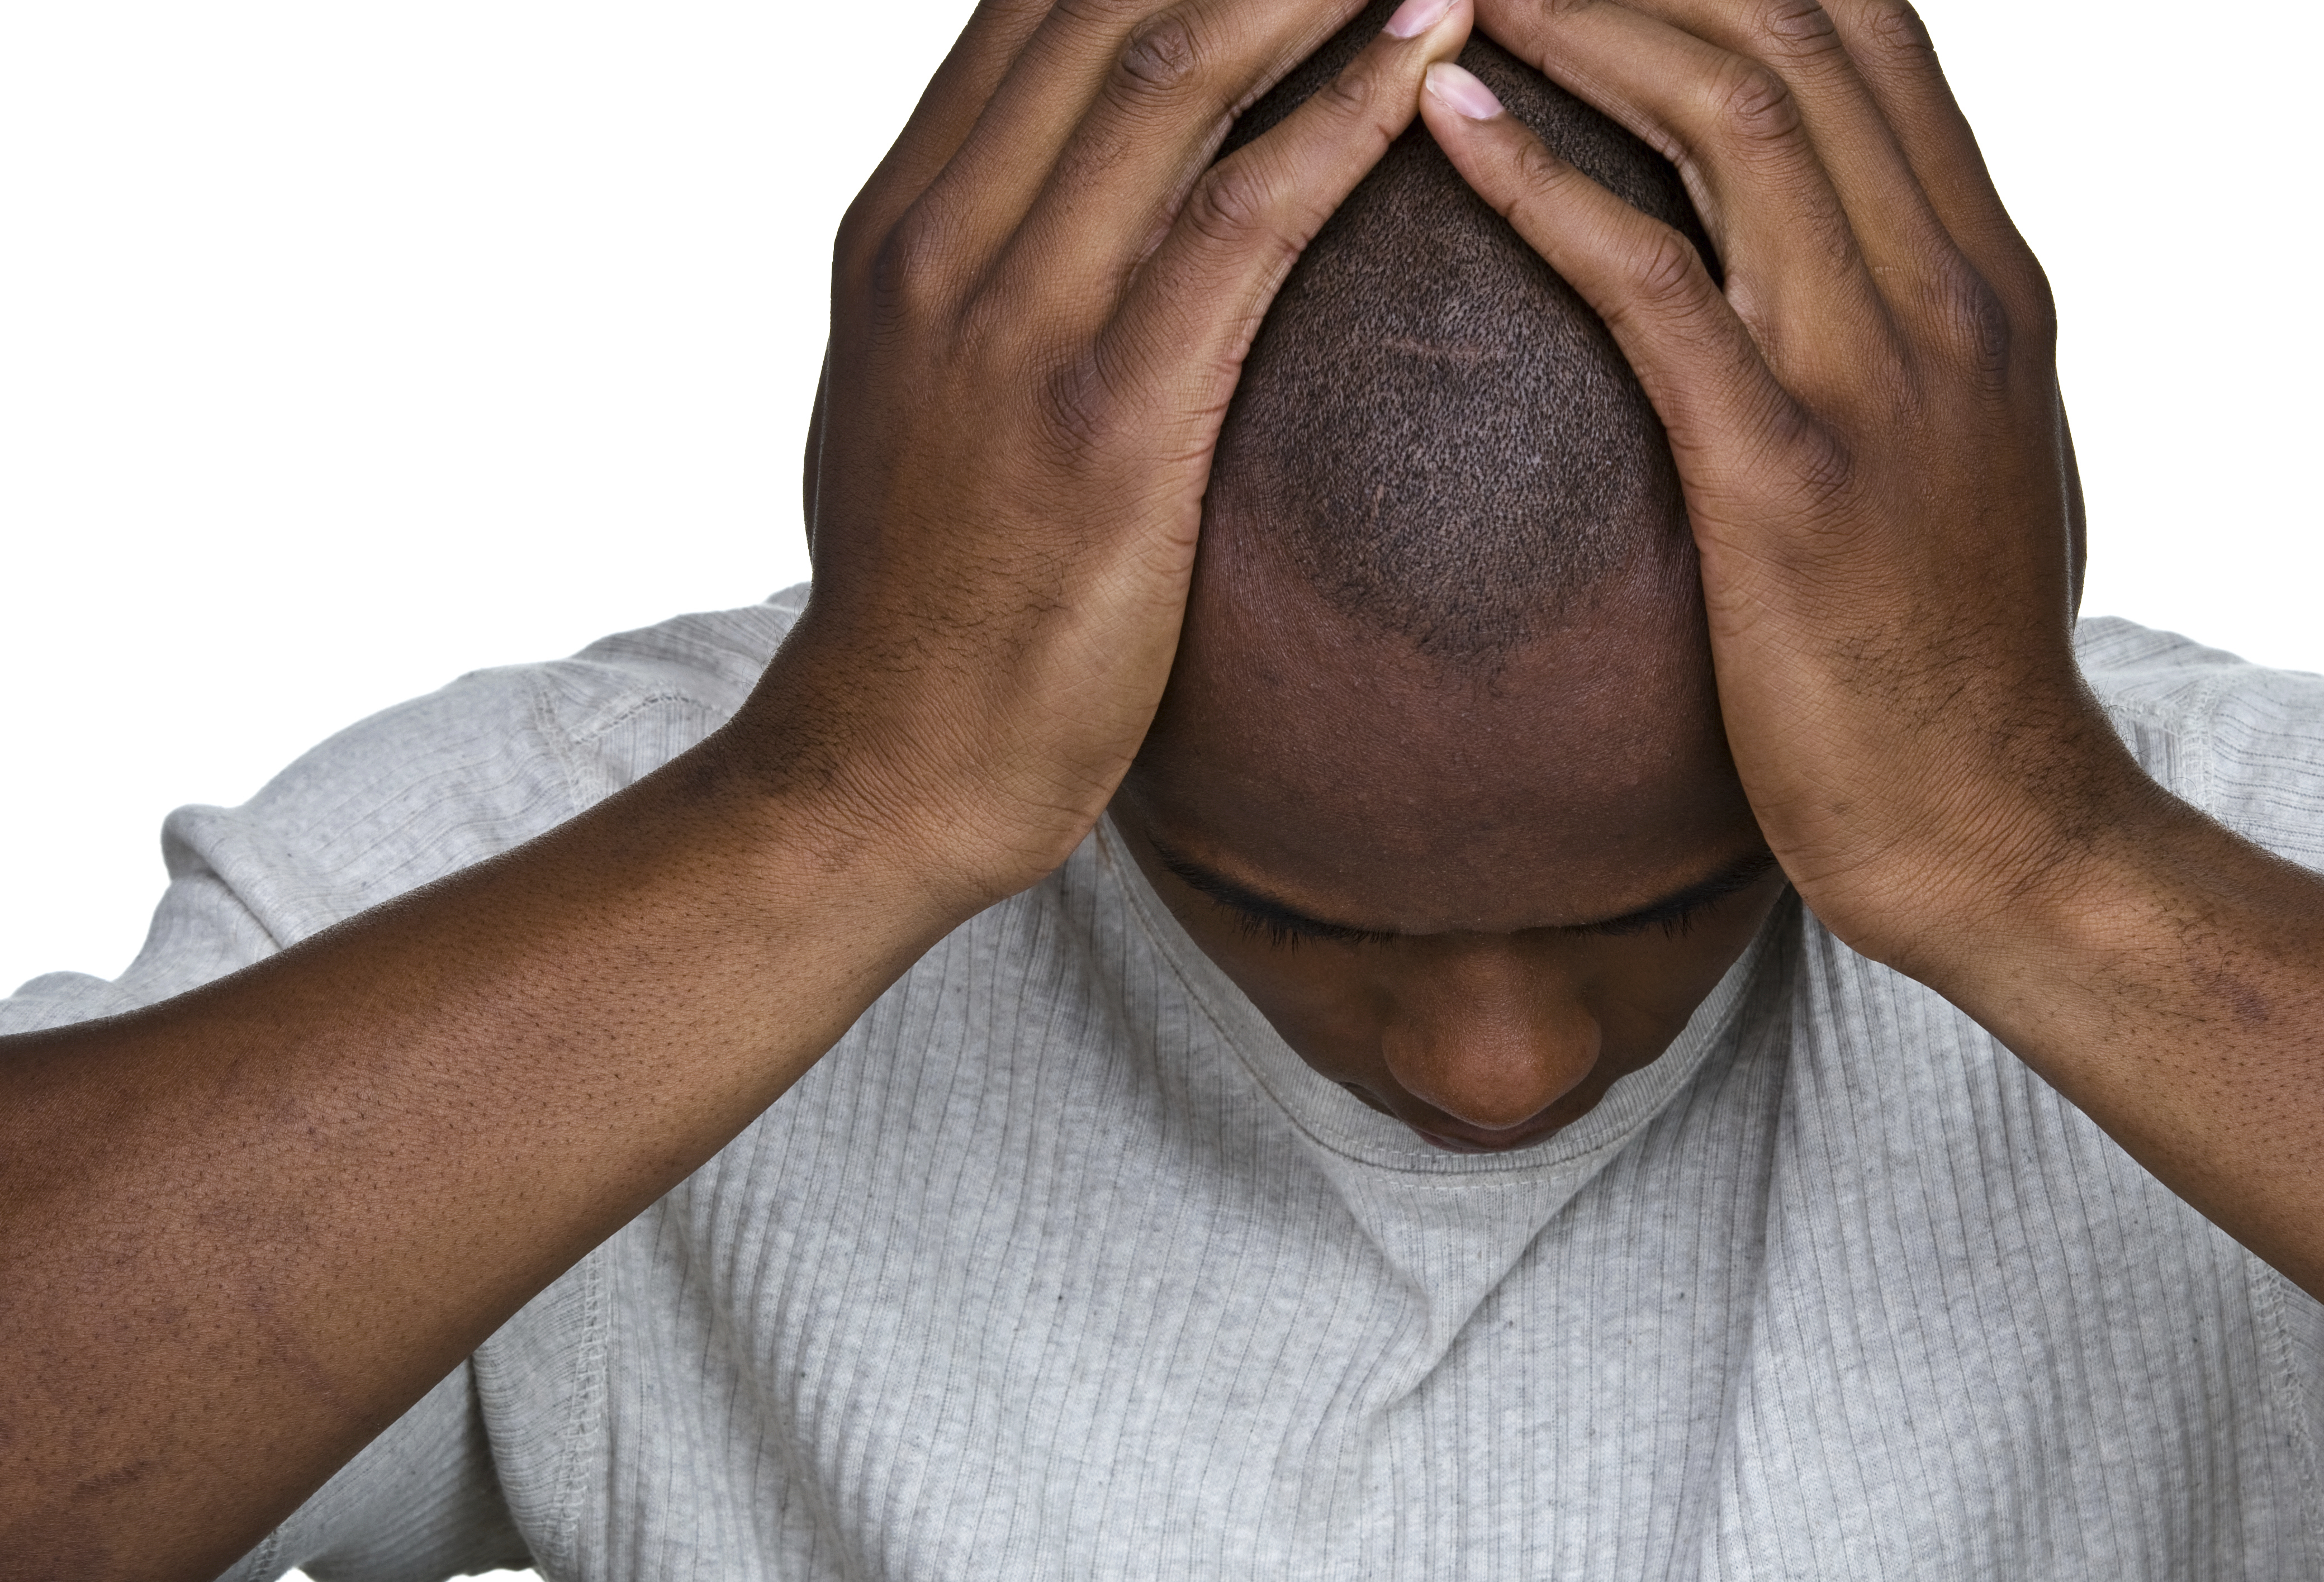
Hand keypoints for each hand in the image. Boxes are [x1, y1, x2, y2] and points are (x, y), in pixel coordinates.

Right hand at [739, 0, 1480, 919]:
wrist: (886, 764)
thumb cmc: (928, 600)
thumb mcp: (916, 400)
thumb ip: (978, 279)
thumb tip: (1059, 204)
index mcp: (901, 226)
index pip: (1033, 3)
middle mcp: (943, 240)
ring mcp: (1016, 322)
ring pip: (1175, 68)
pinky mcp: (1106, 416)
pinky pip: (1243, 218)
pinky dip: (1349, 113)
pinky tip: (1437, 43)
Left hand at [1423, 0, 2160, 976]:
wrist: (2000, 831)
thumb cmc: (1954, 664)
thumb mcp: (1963, 459)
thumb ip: (1908, 341)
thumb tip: (1827, 270)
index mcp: (1986, 276)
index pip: (1871, 34)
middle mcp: (1950, 292)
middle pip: (1801, 30)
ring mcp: (1879, 377)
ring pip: (1736, 113)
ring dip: (1586, 20)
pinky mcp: (1788, 480)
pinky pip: (1653, 284)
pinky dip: (1543, 184)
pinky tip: (1447, 119)